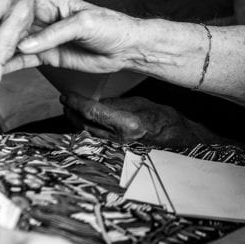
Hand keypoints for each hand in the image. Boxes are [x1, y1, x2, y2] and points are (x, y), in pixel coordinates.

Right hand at [3, 0, 144, 75]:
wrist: (127, 48)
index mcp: (51, 2)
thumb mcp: (84, 24)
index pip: (18, 5)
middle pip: (9, 26)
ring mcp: (44, 38)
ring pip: (12, 45)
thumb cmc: (112, 27)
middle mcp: (43, 18)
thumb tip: (24, 44)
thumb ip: (54, 33)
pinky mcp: (48, 55)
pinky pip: (23, 61)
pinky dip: (8, 66)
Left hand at [63, 92, 203, 145]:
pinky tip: (84, 120)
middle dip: (72, 112)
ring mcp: (118, 146)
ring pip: (89, 133)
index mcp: (127, 124)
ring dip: (77, 120)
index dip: (77, 103)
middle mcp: (120, 138)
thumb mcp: (140, 104)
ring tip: (71, 108)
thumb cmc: (165, 120)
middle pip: (86, 125)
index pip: (93, 113)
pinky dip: (87, 127)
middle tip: (65, 100)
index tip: (67, 95)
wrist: (179, 140)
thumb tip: (97, 101)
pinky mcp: (118, 148)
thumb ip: (117, 104)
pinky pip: (97, 137)